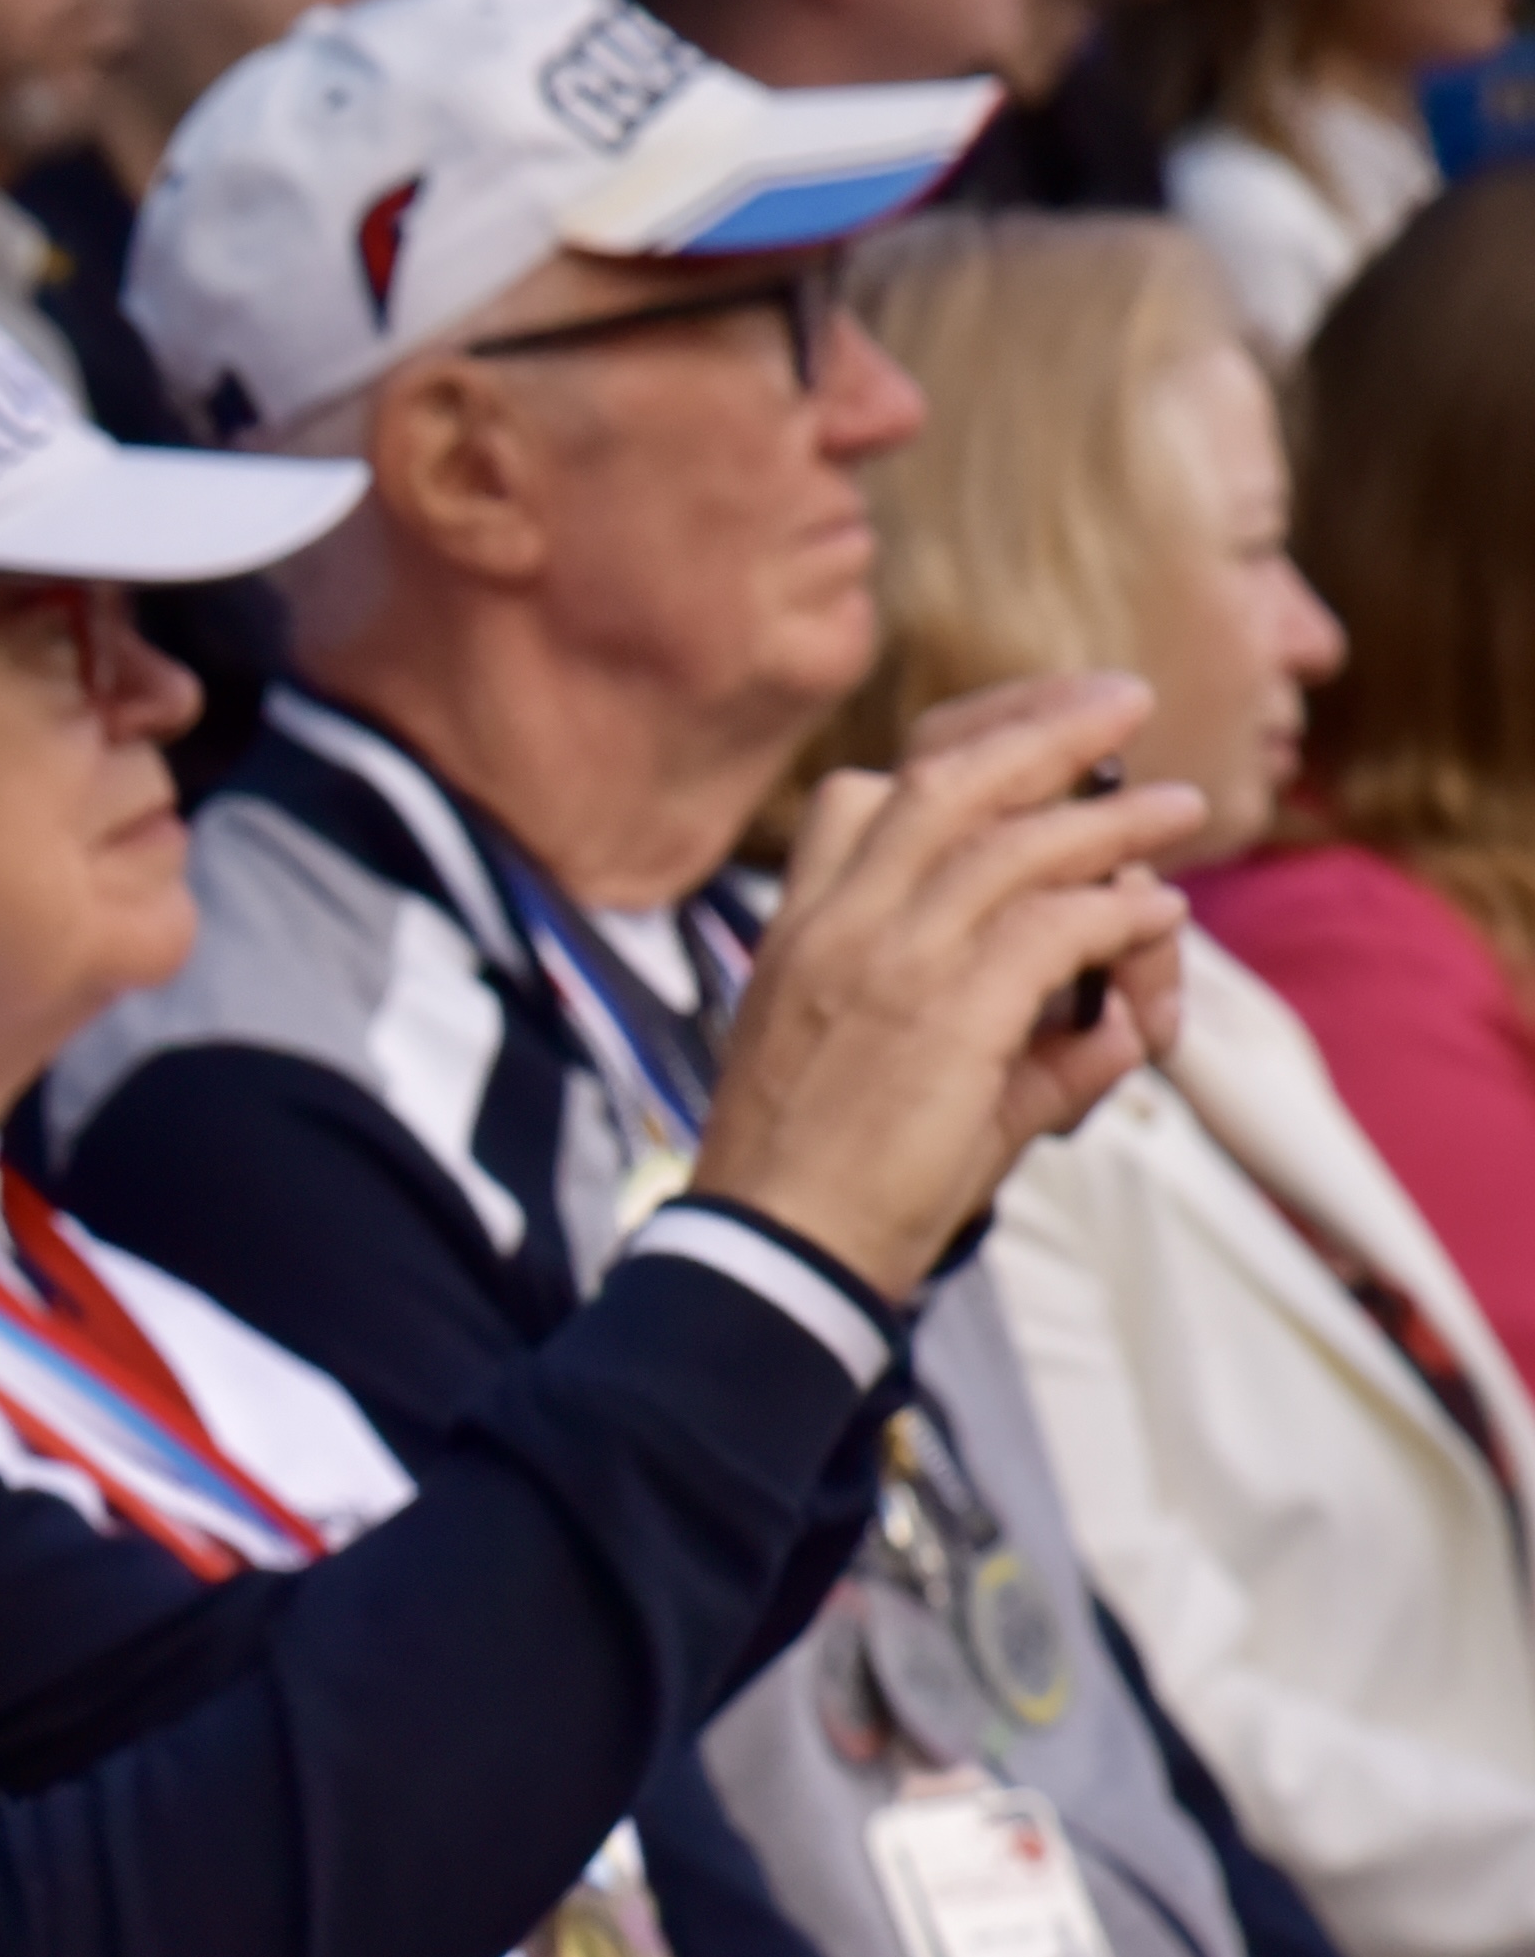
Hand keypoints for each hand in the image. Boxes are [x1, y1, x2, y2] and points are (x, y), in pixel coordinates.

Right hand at [694, 673, 1205, 1297]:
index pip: (863, 798)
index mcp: (798, 934)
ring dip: (1111, 818)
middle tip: (1119, 703)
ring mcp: (888, 963)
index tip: (1028, 736)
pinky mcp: (948, 1013)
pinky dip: (1122, 913)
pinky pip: (1060, 926)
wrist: (777, 1253)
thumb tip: (1110, 1035)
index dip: (958, 751)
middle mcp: (837, 928)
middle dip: (1042, 729)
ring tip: (1179, 809)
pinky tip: (1157, 915)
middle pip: (945, 778)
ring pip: (1016, 841)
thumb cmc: (820, 1183)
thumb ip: (1005, 1043)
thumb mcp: (884, 1081)